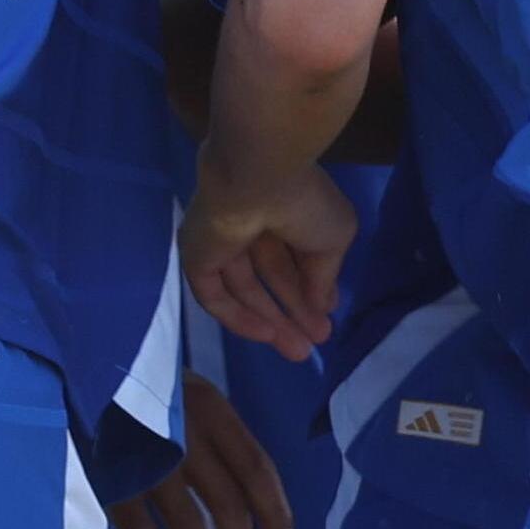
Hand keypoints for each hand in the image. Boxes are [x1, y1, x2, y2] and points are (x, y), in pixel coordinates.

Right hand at [108, 374, 296, 528]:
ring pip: (189, 523)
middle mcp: (187, 432)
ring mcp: (149, 455)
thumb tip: (251, 500)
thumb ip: (221, 439)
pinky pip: (139, 526)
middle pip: (227, 503)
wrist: (88, 361)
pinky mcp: (113, 473)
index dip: (276, 511)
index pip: (256, 468)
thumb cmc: (147, 385)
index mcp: (211, 408)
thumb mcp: (190, 395)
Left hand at [183, 156, 358, 361]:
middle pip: (268, 277)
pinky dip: (239, 318)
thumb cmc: (303, 202)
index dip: (309, 291)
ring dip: (271, 321)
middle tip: (313, 345)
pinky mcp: (196, 256)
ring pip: (243, 290)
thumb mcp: (333, 239)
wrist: (259, 176)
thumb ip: (324, 277)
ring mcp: (219, 241)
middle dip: (292, 313)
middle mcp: (249, 224)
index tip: (325, 321)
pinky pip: (215, 295)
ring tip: (299, 351)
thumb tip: (324, 306)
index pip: (292, 257)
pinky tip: (268, 335)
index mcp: (281, 211)